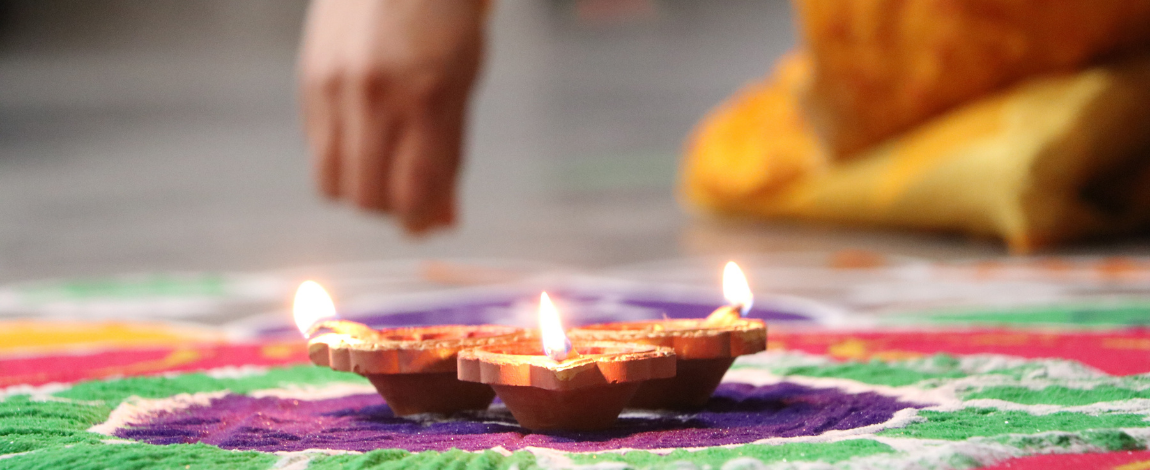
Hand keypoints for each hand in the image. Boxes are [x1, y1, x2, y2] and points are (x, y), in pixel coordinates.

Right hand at [299, 0, 486, 233]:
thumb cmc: (444, 22)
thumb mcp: (462, 86)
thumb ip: (450, 155)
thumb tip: (442, 224)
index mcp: (426, 97)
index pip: (413, 192)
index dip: (420, 219)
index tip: (428, 219)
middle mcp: (374, 96)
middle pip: (368, 199)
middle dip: (390, 209)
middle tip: (407, 191)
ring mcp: (334, 88)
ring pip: (332, 185)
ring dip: (359, 190)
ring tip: (382, 167)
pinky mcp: (308, 80)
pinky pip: (316, 150)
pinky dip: (340, 158)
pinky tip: (362, 134)